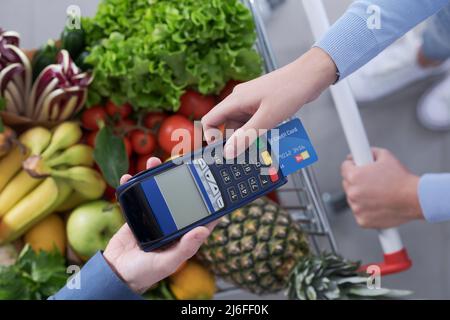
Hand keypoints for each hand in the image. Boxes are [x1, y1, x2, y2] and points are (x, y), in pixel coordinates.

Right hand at [103, 157, 217, 293]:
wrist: (116, 272)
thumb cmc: (145, 272)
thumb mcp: (167, 262)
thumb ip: (185, 248)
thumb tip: (204, 230)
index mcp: (183, 235)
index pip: (202, 216)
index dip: (211, 202)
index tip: (217, 183)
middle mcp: (171, 223)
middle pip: (179, 197)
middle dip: (180, 180)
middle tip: (181, 163)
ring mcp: (154, 217)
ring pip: (158, 191)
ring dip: (155, 176)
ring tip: (152, 163)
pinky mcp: (138, 214)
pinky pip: (137, 196)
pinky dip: (133, 185)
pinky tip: (129, 177)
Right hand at [201, 47, 336, 157]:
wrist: (309, 76)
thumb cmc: (290, 90)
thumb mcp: (267, 118)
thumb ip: (246, 136)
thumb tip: (228, 152)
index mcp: (236, 100)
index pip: (210, 119)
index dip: (211, 137)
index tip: (220, 150)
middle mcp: (239, 99)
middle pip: (225, 125)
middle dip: (233, 140)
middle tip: (244, 153)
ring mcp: (250, 101)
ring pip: (240, 125)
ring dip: (247, 136)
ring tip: (259, 146)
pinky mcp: (261, 104)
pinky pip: (252, 121)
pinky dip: (256, 130)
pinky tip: (266, 136)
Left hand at [341, 148, 423, 228]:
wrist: (415, 199)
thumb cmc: (401, 179)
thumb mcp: (385, 156)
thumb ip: (369, 152)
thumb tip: (360, 153)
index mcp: (354, 176)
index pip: (344, 167)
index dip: (353, 165)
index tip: (358, 166)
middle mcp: (352, 192)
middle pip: (347, 183)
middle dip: (356, 181)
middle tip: (372, 181)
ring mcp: (356, 208)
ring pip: (353, 199)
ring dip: (360, 196)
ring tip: (378, 193)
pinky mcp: (362, 220)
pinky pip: (359, 212)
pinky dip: (366, 210)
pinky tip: (378, 204)